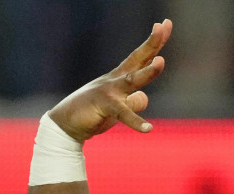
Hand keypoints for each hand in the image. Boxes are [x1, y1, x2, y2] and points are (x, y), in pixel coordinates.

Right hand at [48, 19, 172, 142]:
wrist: (67, 124)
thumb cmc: (94, 112)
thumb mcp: (118, 106)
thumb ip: (134, 101)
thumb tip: (143, 96)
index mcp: (121, 77)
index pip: (141, 57)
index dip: (154, 42)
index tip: (165, 24)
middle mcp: (116, 80)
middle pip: (138, 59)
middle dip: (152, 43)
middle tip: (163, 26)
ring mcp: (110, 92)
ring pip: (132, 80)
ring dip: (147, 71)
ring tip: (161, 62)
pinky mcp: (105, 107)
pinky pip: (123, 114)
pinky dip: (136, 122)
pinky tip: (148, 129)